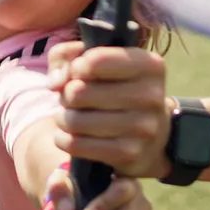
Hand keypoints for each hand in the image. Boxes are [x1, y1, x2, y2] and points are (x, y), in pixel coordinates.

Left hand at [48, 42, 172, 178]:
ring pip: (76, 120)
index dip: (76, 67)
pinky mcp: (129, 153)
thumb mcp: (101, 61)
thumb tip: (56, 82)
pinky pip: (77, 145)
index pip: (96, 61)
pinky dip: (64, 139)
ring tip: (71, 115)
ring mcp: (143, 127)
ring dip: (64, 118)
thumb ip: (68, 56)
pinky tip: (68, 135)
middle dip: (67, 94)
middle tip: (73, 97)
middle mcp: (151, 95)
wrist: (152, 134)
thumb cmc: (119, 88)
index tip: (78, 72)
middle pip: (79, 91)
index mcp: (149, 65)